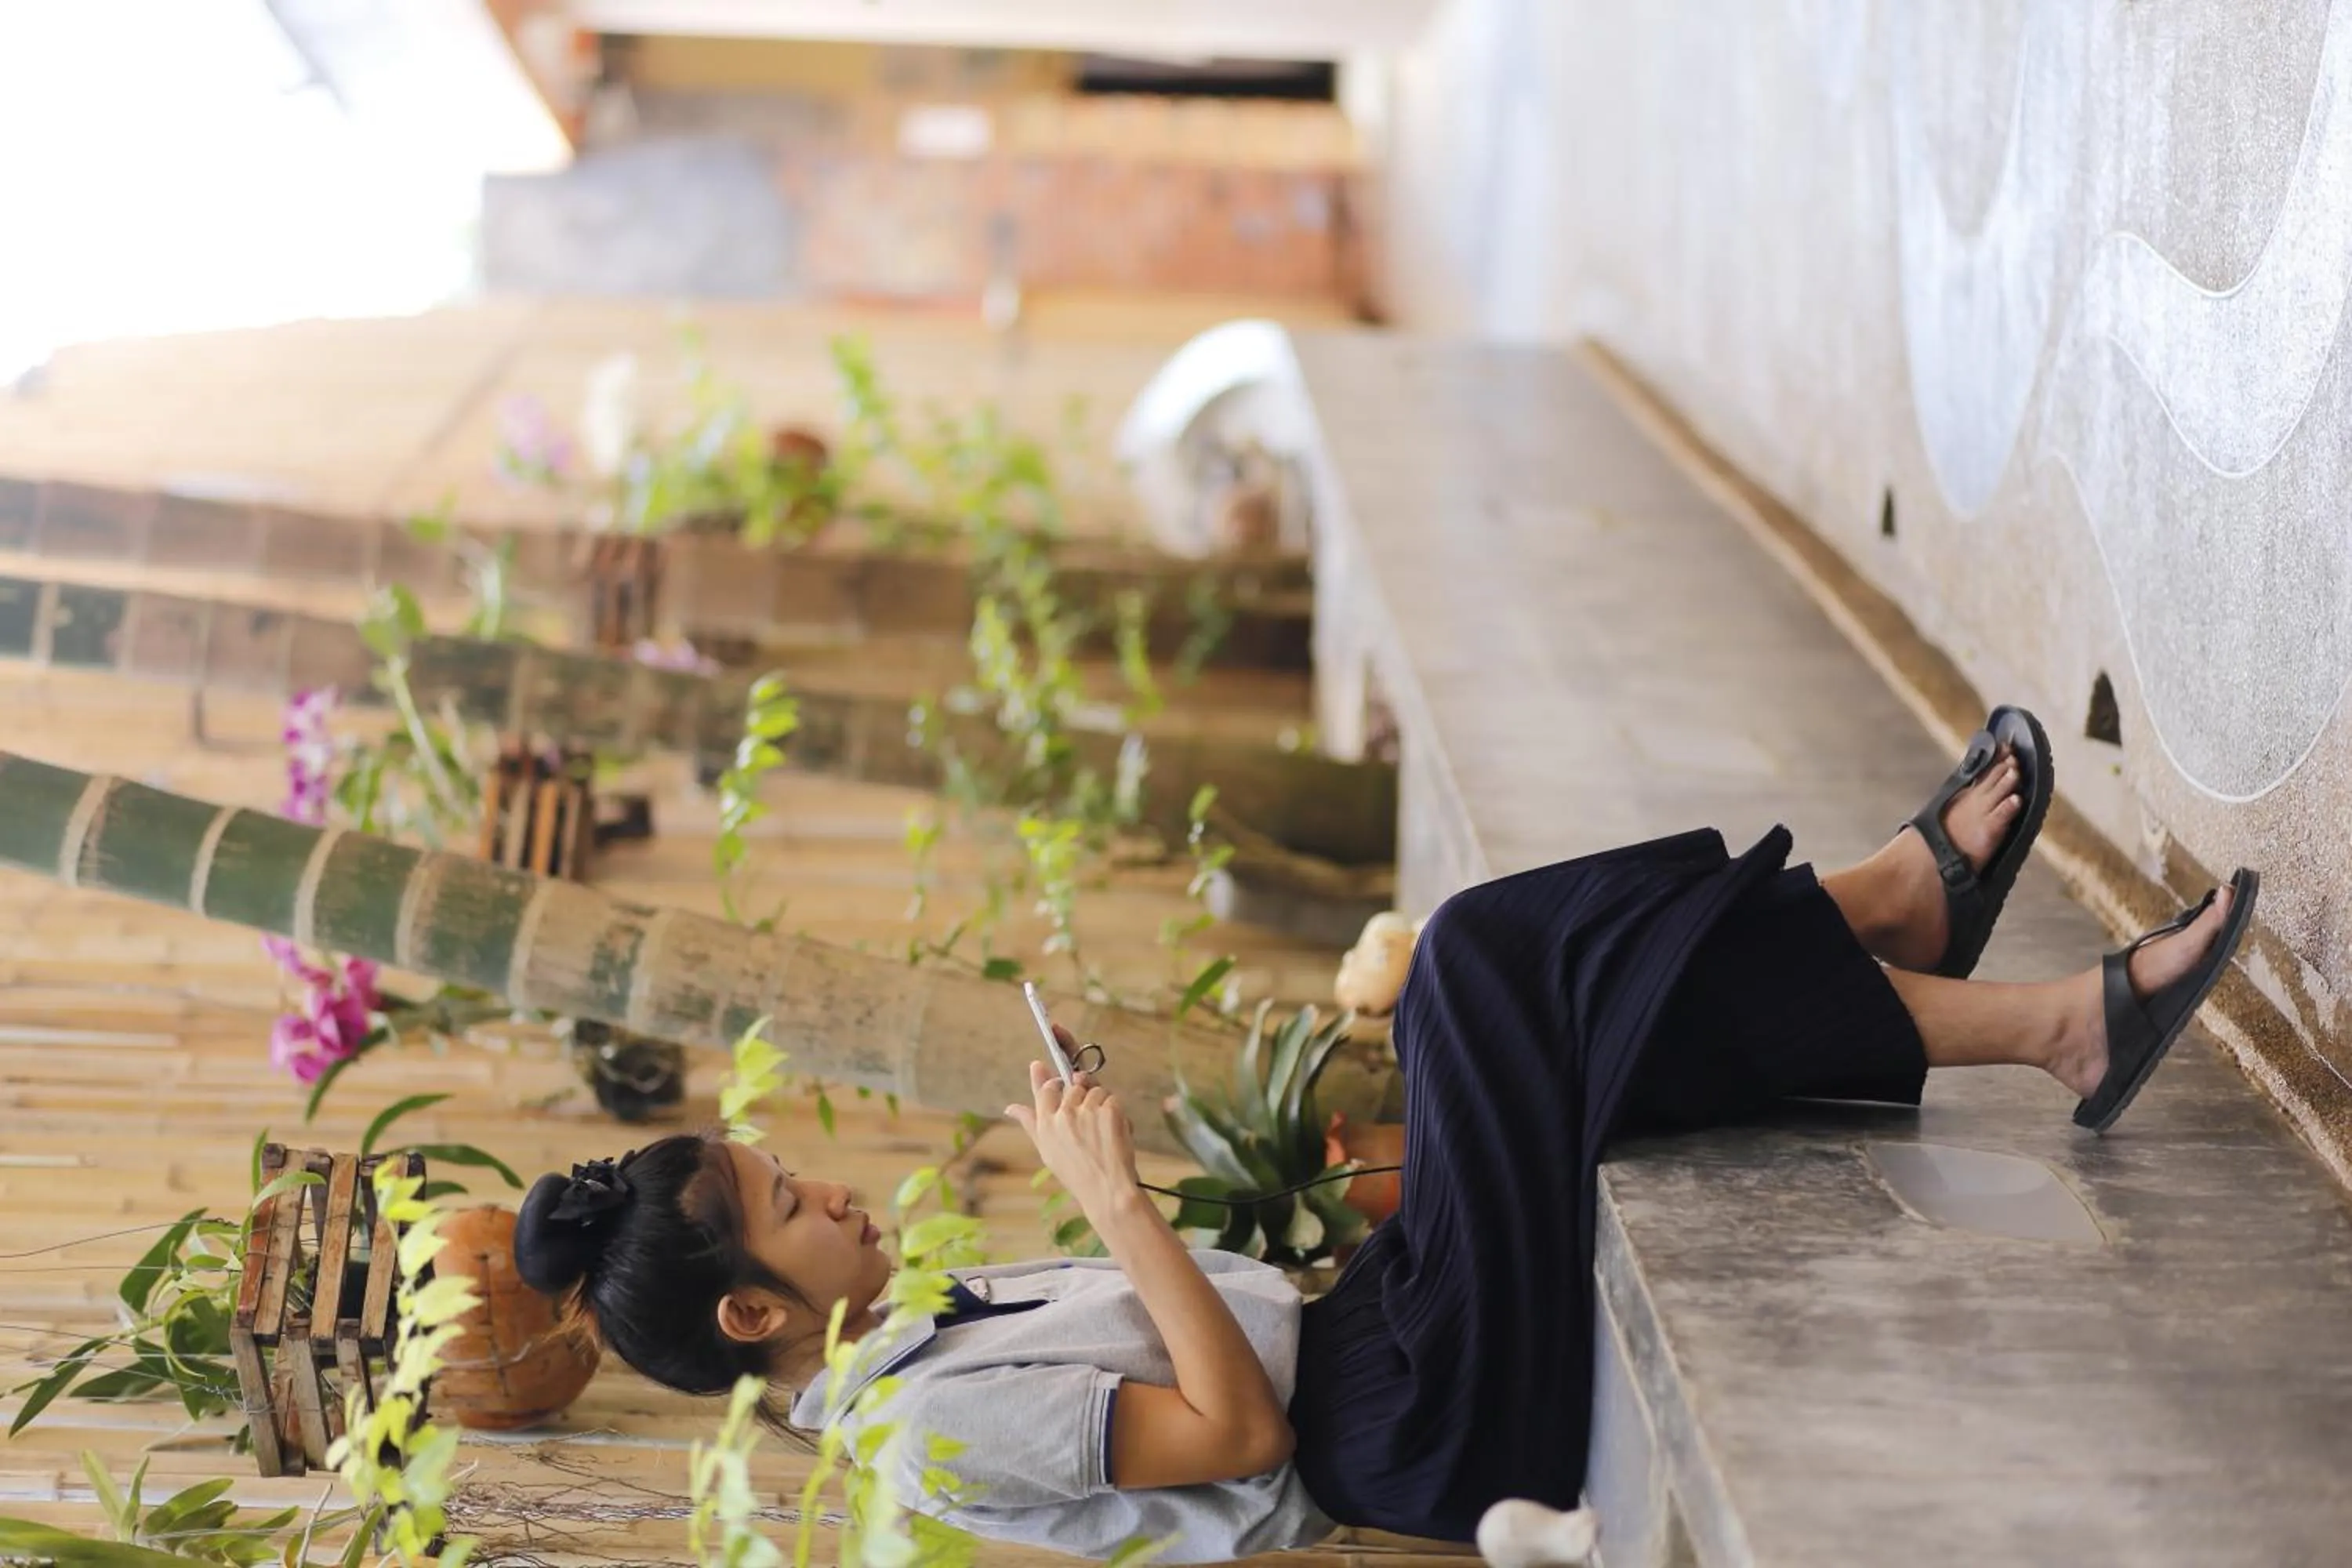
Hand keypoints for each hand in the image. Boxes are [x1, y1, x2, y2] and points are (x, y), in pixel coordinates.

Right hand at [1005, 1032, 1139, 1215]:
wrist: (1106, 1189)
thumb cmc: (1077, 1173)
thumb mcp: (1046, 1150)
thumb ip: (1030, 1122)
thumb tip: (1010, 1107)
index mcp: (1046, 1124)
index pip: (1044, 1089)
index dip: (1050, 1080)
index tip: (1055, 1076)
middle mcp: (1063, 1115)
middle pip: (1073, 1087)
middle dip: (1083, 1098)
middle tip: (1090, 1124)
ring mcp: (1087, 1111)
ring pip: (1096, 1091)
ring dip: (1102, 1105)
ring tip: (1102, 1132)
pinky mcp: (1108, 1110)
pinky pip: (1112, 1098)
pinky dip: (1117, 1112)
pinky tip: (1114, 1132)